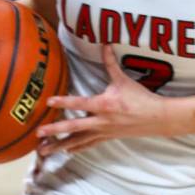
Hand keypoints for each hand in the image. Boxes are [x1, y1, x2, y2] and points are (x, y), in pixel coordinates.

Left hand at [36, 44, 164, 154]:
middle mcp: (101, 121)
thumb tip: (105, 43)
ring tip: (45, 150)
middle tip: (38, 133)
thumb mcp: (124, 79)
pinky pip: (89, 144)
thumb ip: (110, 62)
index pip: (79, 103)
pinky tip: (67, 151)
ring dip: (60, 145)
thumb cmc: (140, 97)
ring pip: (78, 140)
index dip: (63, 102)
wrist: (157, 118)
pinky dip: (77, 148)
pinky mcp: (108, 138)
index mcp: (103, 104)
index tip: (48, 102)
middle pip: (73, 127)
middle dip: (55, 130)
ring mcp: (103, 131)